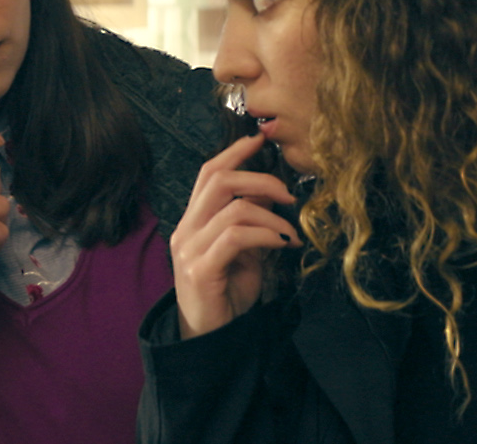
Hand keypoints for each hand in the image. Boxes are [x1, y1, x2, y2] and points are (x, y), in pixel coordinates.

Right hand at [172, 134, 301, 338]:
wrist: (209, 339)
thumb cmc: (227, 294)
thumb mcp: (245, 251)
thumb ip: (252, 221)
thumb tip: (272, 192)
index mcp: (193, 221)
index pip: (208, 173)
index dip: (234, 151)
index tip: (260, 138)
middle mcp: (186, 229)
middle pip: (217, 180)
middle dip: (259, 177)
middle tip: (289, 192)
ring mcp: (189, 248)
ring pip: (232, 208)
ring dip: (271, 215)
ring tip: (291, 232)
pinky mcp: (200, 269)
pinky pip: (236, 236)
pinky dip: (266, 234)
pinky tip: (282, 244)